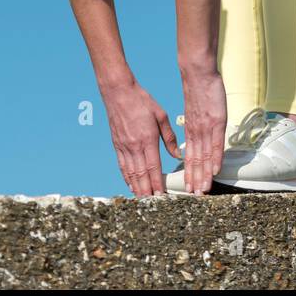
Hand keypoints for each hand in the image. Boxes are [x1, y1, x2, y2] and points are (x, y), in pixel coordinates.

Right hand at [101, 80, 180, 196]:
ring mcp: (124, 146)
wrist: (118, 91)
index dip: (157, 183)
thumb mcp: (161, 116)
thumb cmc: (142, 100)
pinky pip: (122, 165)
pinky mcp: (117, 144)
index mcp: (148, 139)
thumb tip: (178, 155)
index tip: (162, 195)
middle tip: (153, 204)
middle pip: (141, 174)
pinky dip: (126, 177)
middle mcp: (134, 145)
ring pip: (131, 172)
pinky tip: (130, 185)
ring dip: (137, 187)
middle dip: (147, 191)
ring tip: (142, 199)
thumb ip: (170, 137)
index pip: (154, 167)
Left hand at [178, 70, 226, 193]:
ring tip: (203, 189)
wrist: (198, 73)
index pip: (190, 156)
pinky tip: (215, 170)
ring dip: (204, 174)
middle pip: (196, 160)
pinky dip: (215, 157)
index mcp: (191, 129)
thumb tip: (197, 140)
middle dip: (195, 178)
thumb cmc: (199, 91)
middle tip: (195, 196)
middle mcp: (197, 131)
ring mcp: (206, 127)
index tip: (189, 187)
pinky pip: (216, 143)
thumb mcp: (195, 112)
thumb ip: (196, 127)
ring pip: (204, 155)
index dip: (190, 173)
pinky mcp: (216, 121)